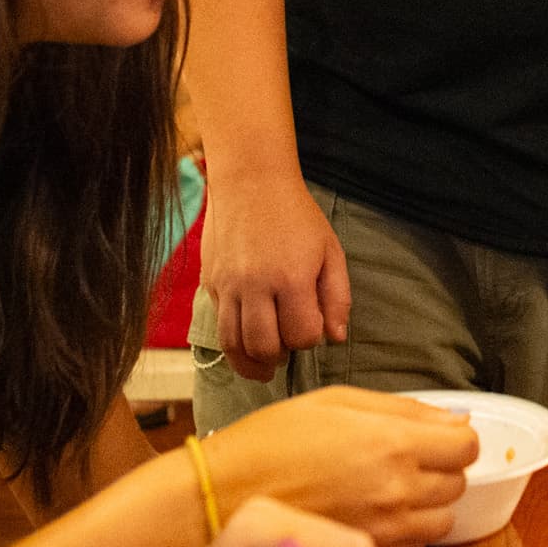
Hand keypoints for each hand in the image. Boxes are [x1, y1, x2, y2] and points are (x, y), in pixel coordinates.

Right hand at [203, 174, 350, 380]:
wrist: (251, 181)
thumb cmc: (296, 216)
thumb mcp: (330, 251)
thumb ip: (337, 297)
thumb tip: (335, 338)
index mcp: (291, 277)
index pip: (301, 335)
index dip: (310, 339)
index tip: (312, 327)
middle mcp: (255, 285)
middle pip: (263, 347)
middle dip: (279, 357)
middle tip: (286, 350)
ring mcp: (228, 285)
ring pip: (233, 344)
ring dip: (250, 362)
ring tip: (263, 364)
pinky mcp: (211, 283)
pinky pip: (218, 325)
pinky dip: (232, 342)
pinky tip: (246, 340)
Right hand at [208, 386, 479, 546]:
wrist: (224, 497)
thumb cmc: (272, 440)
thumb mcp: (335, 402)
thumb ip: (402, 410)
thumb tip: (455, 420)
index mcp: (393, 444)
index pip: (466, 447)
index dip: (456, 440)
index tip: (436, 438)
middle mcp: (398, 491)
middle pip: (458, 485)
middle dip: (440, 470)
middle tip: (406, 460)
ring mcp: (385, 532)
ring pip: (441, 522)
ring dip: (426, 505)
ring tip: (390, 490)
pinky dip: (405, 535)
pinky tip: (373, 516)